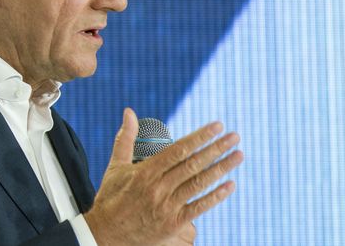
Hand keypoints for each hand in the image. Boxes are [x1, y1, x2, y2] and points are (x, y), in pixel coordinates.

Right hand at [84, 108, 240, 245]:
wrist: (106, 233)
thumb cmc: (111, 197)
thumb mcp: (116, 166)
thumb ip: (125, 138)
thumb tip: (129, 111)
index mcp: (145, 171)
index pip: (179, 150)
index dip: (200, 137)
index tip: (216, 126)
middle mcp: (158, 187)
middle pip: (193, 164)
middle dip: (216, 148)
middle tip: (234, 136)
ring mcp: (167, 206)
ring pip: (199, 184)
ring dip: (221, 168)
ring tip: (238, 155)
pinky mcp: (173, 224)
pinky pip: (199, 207)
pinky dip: (216, 196)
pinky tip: (230, 185)